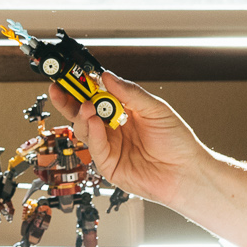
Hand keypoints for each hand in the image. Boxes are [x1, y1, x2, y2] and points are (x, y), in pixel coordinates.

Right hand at [47, 70, 208, 208]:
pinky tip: (94, 122)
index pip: (98, 94)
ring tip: (86, 106)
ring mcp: (110, 146)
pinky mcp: (109, 165)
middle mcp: (114, 128)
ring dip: (82, 115)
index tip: (72, 74)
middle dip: (69, 99)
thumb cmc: (177, 142)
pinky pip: (95, 147)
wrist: (187, 172)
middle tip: (59, 87)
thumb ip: (130, 93)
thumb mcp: (156, 109)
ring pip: (85, 128)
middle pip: (84, 111)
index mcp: (124, 111)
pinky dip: (93, 133)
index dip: (84, 85)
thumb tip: (107, 77)